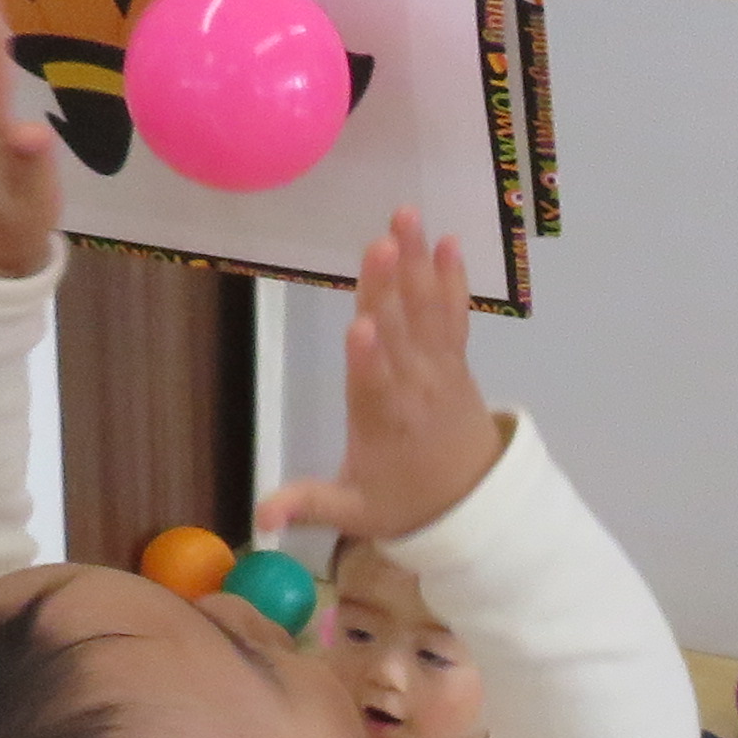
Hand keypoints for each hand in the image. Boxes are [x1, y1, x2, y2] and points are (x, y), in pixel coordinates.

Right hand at [260, 208, 507, 549]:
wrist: (478, 504)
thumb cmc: (405, 501)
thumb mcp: (356, 513)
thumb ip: (308, 506)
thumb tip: (259, 521)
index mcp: (382, 422)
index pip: (373, 387)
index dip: (367, 359)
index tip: (362, 326)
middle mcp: (412, 388)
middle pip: (399, 333)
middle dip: (389, 289)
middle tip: (382, 244)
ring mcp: (438, 368)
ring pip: (426, 311)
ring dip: (417, 262)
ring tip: (408, 217)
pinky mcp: (454, 358)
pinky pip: (455, 314)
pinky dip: (453, 279)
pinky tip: (448, 240)